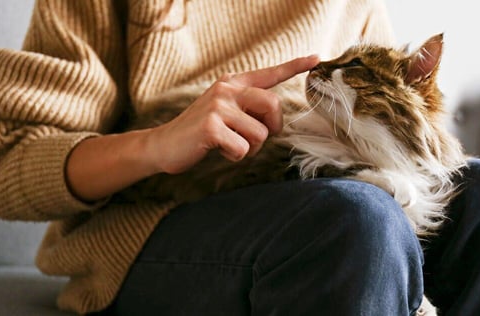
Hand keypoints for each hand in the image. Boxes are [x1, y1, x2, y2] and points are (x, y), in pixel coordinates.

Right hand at [143, 55, 319, 174]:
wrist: (163, 144)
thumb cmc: (200, 132)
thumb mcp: (224, 111)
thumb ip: (247, 108)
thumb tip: (275, 119)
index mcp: (232, 83)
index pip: (269, 73)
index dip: (294, 66)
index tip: (316, 58)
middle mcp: (226, 89)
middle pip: (273, 105)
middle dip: (272, 127)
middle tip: (254, 138)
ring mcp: (218, 106)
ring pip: (260, 133)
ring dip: (250, 147)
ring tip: (229, 144)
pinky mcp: (211, 126)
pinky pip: (243, 147)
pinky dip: (235, 155)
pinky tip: (219, 150)